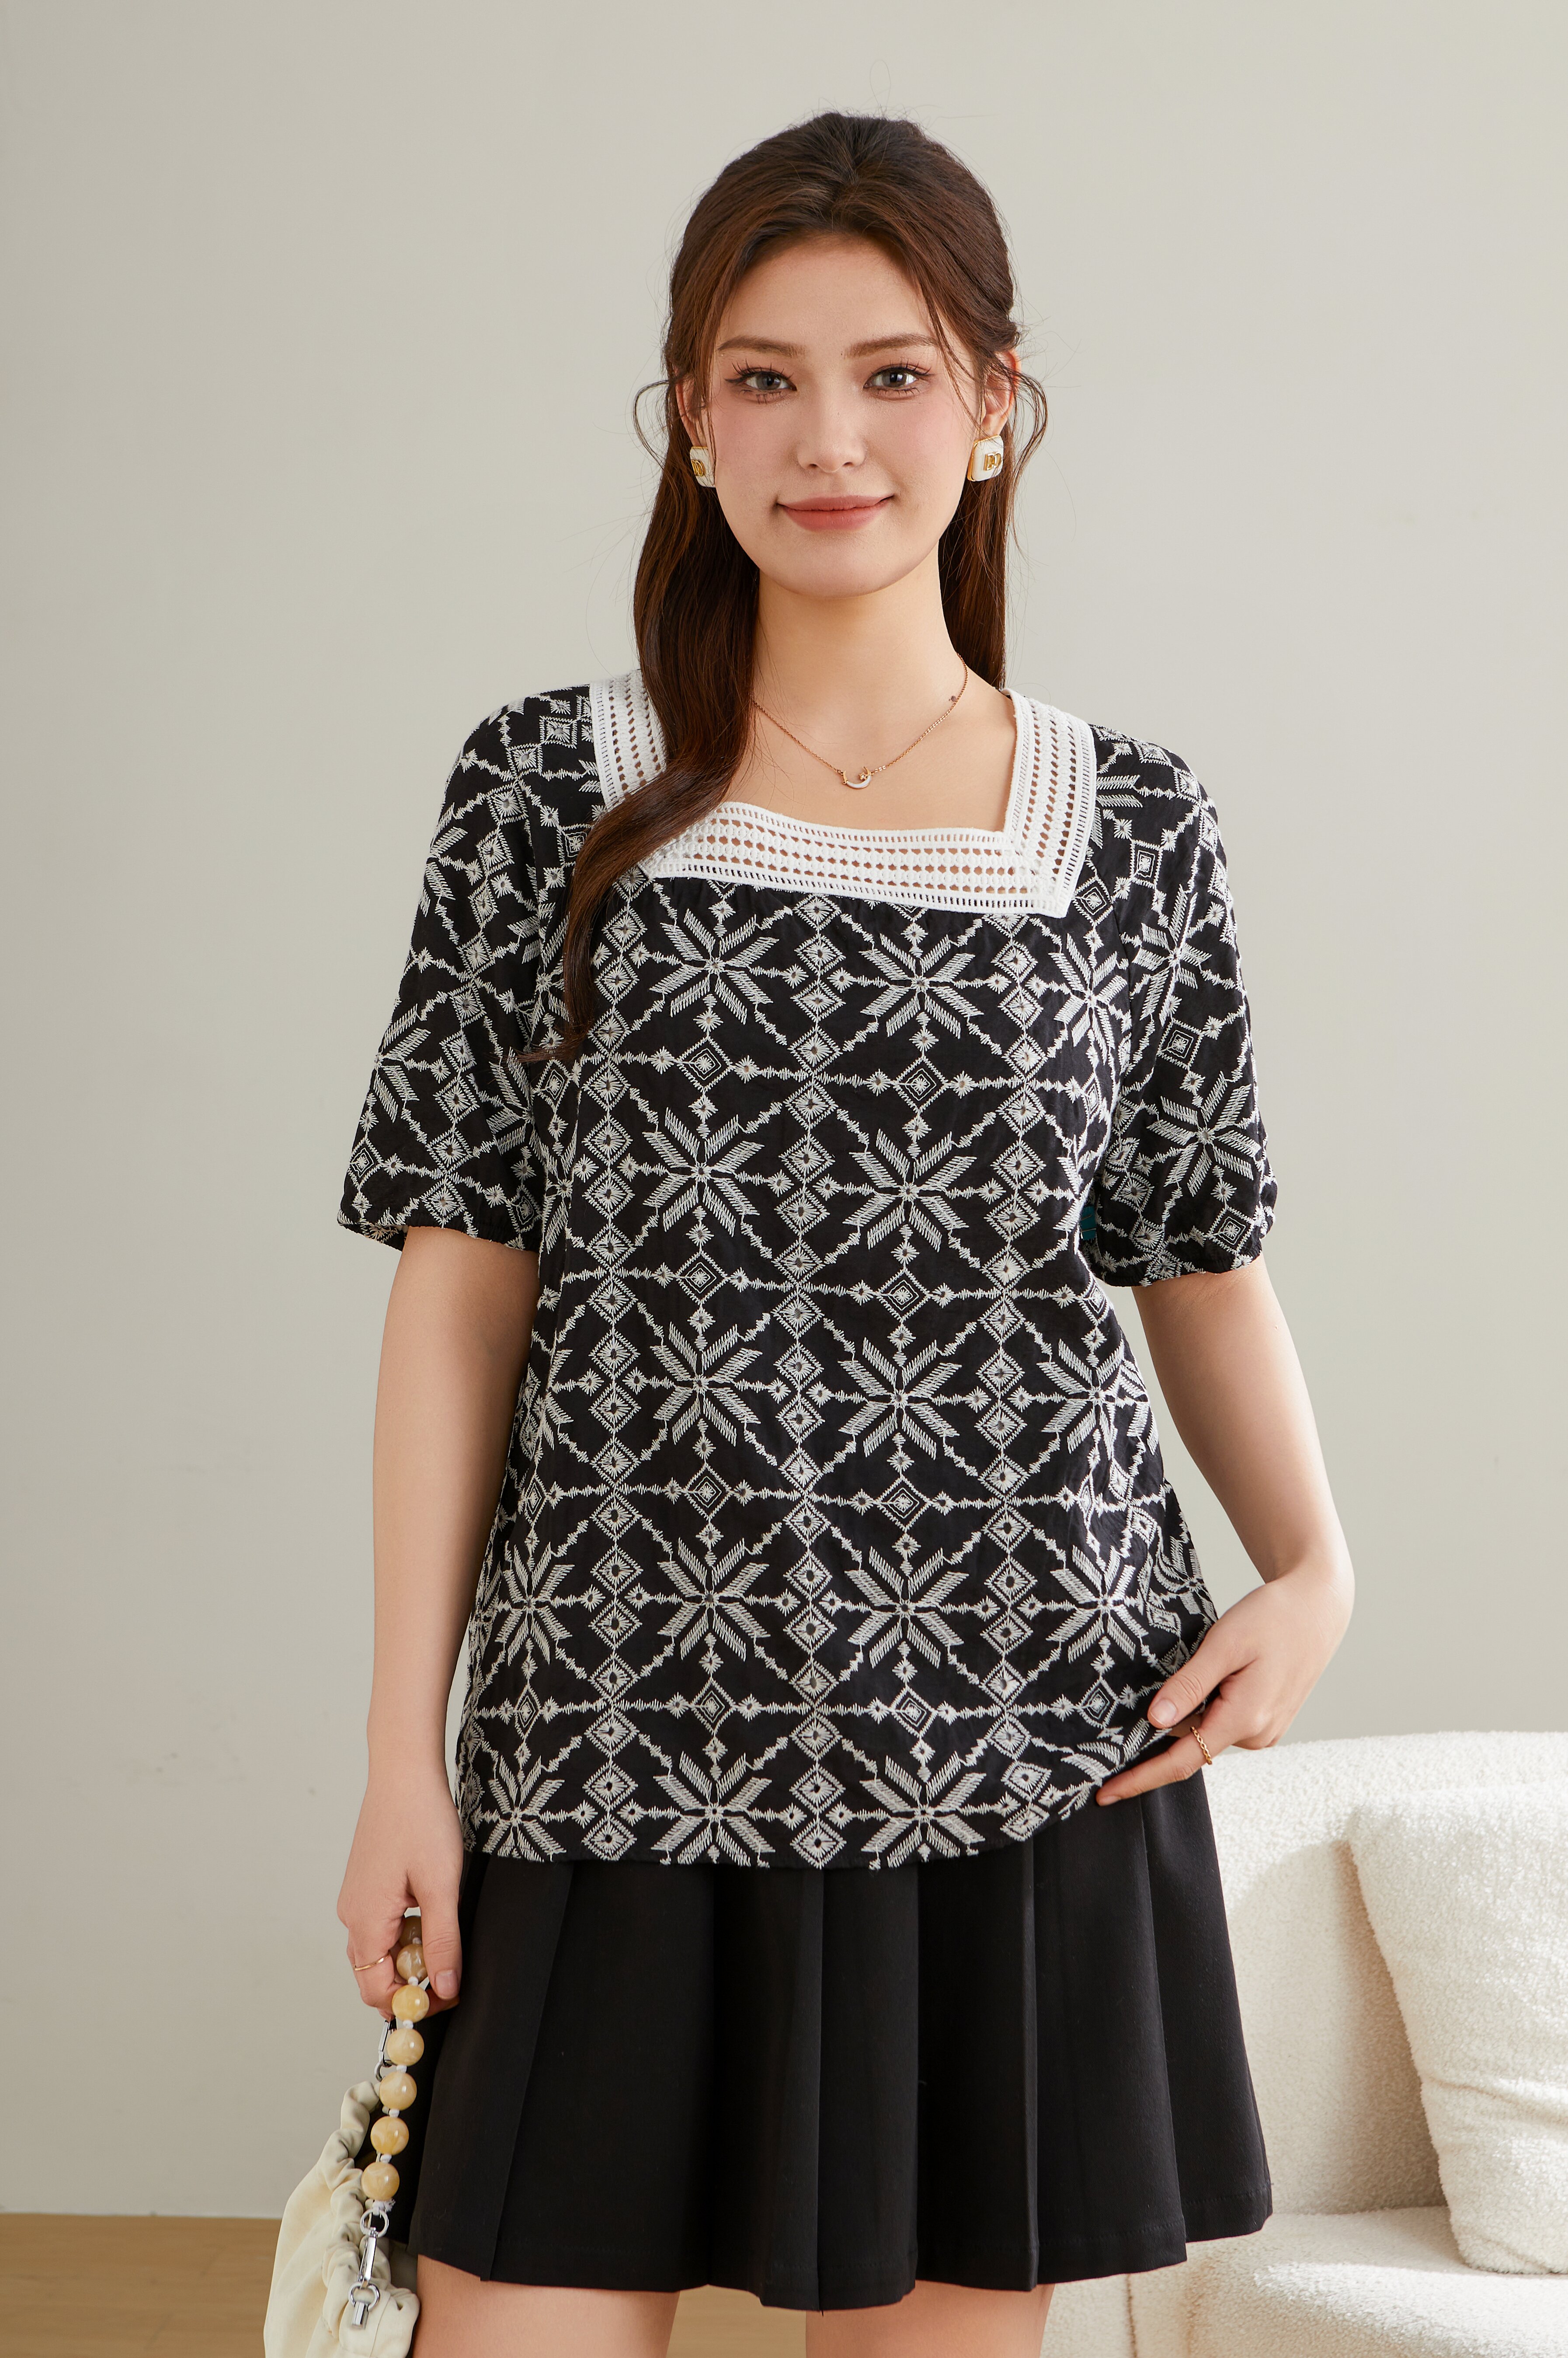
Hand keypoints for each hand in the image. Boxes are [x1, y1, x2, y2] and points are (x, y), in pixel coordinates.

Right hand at [337, 1759, 464, 2015]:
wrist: (403, 1772)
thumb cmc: (421, 1819)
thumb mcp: (441, 1886)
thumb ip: (442, 1942)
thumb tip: (444, 1989)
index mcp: (365, 1920)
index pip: (376, 1991)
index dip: (412, 2004)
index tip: (447, 1998)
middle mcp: (352, 1915)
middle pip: (375, 1974)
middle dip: (412, 1983)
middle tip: (452, 1971)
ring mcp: (355, 1899)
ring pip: (380, 1950)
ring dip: (410, 1956)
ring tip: (444, 1932)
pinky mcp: (365, 1885)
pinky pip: (381, 1925)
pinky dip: (404, 1932)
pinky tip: (429, 1909)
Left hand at [1096, 1556, 1352, 1803]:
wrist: (1318, 1608)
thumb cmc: (1273, 1617)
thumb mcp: (1224, 1644)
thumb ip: (1189, 1685)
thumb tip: (1155, 1721)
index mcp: (1245, 1719)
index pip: (1181, 1761)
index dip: (1141, 1779)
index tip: (1106, 1793)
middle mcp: (1258, 1734)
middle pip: (1190, 1747)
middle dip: (1155, 1741)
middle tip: (1117, 1725)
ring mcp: (1265, 1729)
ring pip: (1207, 1733)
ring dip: (1183, 1719)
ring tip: (1176, 1681)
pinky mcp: (1268, 1719)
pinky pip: (1223, 1723)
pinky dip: (1203, 1711)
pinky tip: (1202, 1683)